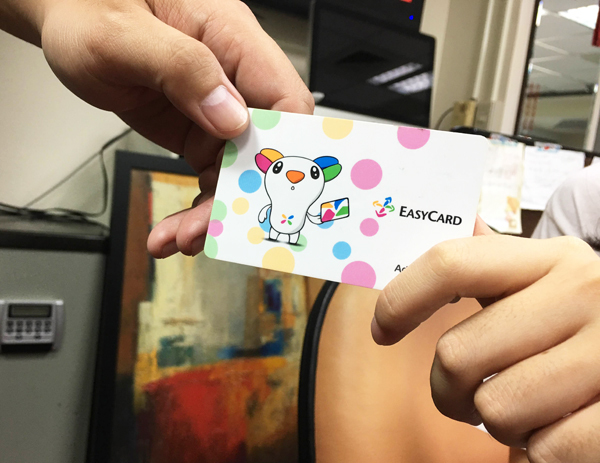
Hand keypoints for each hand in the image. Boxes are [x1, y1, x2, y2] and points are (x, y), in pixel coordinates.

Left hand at [35, 0, 312, 256]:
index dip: (286, 150)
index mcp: (232, 39)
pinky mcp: (197, 128)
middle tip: (207, 230)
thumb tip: (232, 117)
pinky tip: (174, 229)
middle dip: (239, 195)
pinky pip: (209, 175)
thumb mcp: (122, 35)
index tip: (265, 192)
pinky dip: (195, 206)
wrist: (65, 16)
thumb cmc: (88, 8)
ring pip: (236, 171)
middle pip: (262, 148)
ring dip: (213, 210)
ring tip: (179, 239)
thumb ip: (182, 68)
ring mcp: (216, 106)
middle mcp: (233, 77)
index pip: (285, 100)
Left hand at [373, 220, 599, 461]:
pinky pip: (542, 449)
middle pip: (457, 354)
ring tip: (528, 407)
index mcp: (549, 259)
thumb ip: (502, 260)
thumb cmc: (587, 320)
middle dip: (450, 390)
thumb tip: (462, 219)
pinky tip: (560, 428)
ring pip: (495, 409)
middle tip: (470, 395)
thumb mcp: (552, 278)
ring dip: (500, 423)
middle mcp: (582, 293)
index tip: (382, 330)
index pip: (451, 264)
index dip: (401, 299)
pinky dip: (539, 451)